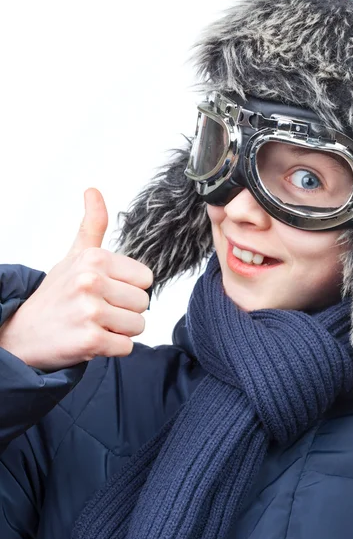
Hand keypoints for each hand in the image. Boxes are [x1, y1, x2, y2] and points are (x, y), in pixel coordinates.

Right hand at [0, 188, 153, 370]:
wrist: (21, 333)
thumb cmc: (56, 295)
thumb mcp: (74, 257)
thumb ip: (91, 226)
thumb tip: (93, 190)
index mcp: (94, 258)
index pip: (145, 278)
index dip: (128, 289)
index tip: (105, 291)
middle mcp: (92, 281)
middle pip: (143, 303)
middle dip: (124, 311)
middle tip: (97, 311)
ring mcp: (91, 311)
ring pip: (138, 325)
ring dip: (119, 331)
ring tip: (93, 325)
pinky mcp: (91, 340)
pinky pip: (126, 347)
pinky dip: (111, 348)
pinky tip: (90, 340)